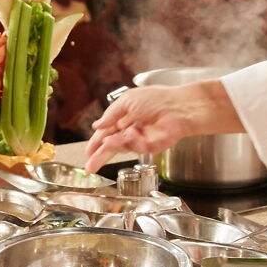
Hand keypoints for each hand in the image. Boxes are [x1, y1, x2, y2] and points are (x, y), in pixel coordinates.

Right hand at [85, 82, 237, 171]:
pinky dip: (130, 140)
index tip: (88, 152)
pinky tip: (131, 132)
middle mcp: (130, 130)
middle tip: (89, 167)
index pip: (106, 133)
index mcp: (123, 118)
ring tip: (106, 144)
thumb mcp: (127, 101)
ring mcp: (139, 139)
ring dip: (112, 145)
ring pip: (120, 147)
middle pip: (111, 145)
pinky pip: (133, 147)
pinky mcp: (149, 147)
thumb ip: (110, 114)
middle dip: (99, 156)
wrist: (178, 107)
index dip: (96, 142)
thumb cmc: (156, 99)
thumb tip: (96, 125)